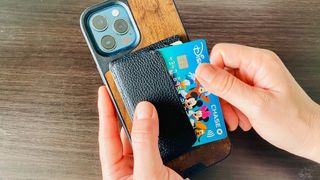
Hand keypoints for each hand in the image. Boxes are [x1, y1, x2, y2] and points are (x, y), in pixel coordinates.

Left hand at [98, 86, 181, 179]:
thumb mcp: (148, 173)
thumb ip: (145, 143)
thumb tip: (144, 112)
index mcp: (116, 172)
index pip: (107, 136)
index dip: (105, 111)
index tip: (105, 91)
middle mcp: (131, 168)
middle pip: (127, 133)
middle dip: (130, 113)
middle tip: (130, 93)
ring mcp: (148, 166)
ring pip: (147, 136)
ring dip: (151, 122)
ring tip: (151, 107)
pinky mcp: (166, 165)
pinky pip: (163, 142)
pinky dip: (166, 131)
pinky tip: (166, 122)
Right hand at [196, 44, 319, 162]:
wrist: (310, 136)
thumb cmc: (293, 121)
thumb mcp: (255, 105)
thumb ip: (226, 87)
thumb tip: (202, 71)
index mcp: (259, 62)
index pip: (222, 52)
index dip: (210, 70)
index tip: (205, 88)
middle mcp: (256, 66)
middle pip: (221, 71)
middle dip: (219, 93)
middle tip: (224, 110)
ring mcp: (255, 77)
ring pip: (225, 85)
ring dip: (226, 104)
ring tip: (236, 119)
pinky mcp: (254, 88)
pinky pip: (233, 93)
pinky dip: (233, 108)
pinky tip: (241, 119)